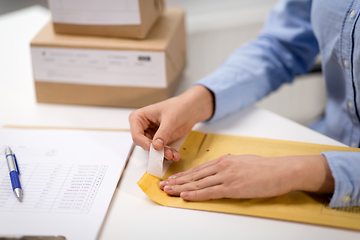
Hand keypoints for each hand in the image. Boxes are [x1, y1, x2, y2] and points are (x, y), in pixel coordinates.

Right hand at [129, 85, 213, 160]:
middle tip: (166, 153)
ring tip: (173, 154)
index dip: (145, 143)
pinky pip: (162, 150)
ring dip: (163, 153)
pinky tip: (175, 154)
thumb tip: (156, 146)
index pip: (136, 135)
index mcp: (139, 117)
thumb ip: (163, 133)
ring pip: (153, 149)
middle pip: (144, 144)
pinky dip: (168, 153)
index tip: (154, 148)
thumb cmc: (179, 106)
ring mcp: (152, 134)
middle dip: (156, 150)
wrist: (191, 108)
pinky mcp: (160, 140)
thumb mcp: (170, 119)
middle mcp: (143, 126)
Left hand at [159, 154, 333, 200]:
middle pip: (194, 175)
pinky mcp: (232, 188)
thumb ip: (228, 166)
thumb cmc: (264, 167)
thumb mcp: (242, 161)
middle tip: (163, 185)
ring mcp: (226, 177)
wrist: (280, 170)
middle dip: (177, 181)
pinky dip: (195, 194)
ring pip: (198, 183)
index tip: (173, 178)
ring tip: (168, 190)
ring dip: (181, 188)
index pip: (198, 169)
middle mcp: (222, 167)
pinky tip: (185, 196)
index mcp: (224, 160)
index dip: (183, 175)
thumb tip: (219, 171)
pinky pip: (209, 192)